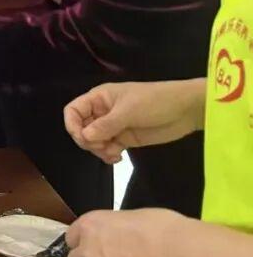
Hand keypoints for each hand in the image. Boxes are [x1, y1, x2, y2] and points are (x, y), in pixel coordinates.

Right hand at [64, 80, 205, 164]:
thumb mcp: (128, 111)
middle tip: (103, 146)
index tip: (82, 138)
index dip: (72, 125)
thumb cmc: (155, 101)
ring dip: (99, 150)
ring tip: (114, 153)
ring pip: (93, 141)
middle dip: (88, 140)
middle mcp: (102, 112)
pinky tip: (119, 158)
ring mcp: (113, 126)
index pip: (73, 111)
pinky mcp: (124, 138)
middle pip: (81, 129)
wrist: (185, 110)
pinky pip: (107, 149)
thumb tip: (84, 137)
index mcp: (99, 98)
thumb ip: (105, 125)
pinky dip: (109, 155)